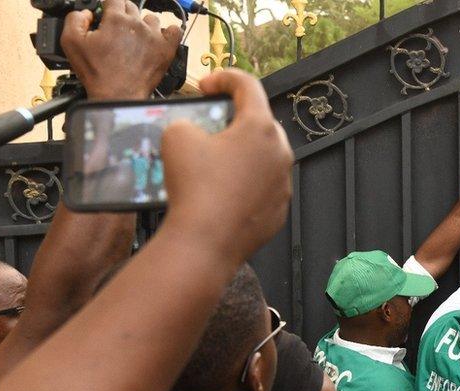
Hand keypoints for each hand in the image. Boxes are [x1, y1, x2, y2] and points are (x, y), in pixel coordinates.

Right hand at [61, 0, 181, 99]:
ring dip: (143, 24)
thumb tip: (87, 13)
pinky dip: (168, 32)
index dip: (108, 5)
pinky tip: (158, 39)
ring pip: (151, 18)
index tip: (107, 13)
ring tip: (135, 38)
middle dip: (123, 14)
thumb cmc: (97, 73)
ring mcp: (154, 36)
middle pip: (132, 7)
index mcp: (115, 20)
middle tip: (117, 30)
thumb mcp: (71, 42)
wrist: (118, 95)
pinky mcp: (166, 49)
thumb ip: (75, 19)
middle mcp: (137, 24)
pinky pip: (175, 31)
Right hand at [160, 69, 292, 262]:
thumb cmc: (194, 186)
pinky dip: (245, 183)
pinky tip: (222, 191)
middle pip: (261, 123)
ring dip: (242, 153)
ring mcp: (283, 183)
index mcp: (260, 128)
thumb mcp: (177, 136)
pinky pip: (262, 186)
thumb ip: (188, 122)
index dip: (224, 78)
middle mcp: (280, 153)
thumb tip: (194, 131)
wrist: (206, 242)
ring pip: (264, 157)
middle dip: (236, 119)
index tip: (207, 86)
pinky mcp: (279, 210)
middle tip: (211, 125)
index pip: (248, 86)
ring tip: (215, 161)